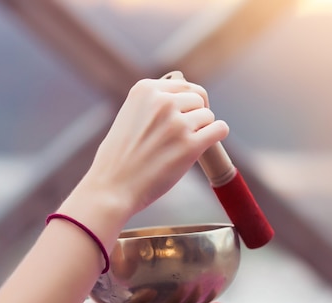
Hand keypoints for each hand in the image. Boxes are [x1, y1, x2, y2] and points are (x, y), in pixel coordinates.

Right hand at [81, 75, 229, 216]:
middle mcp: (162, 101)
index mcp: (145, 89)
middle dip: (194, 115)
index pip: (183, 85)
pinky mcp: (190, 146)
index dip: (185, 103)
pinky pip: (219, 129)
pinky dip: (217, 135)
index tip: (180, 117)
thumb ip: (152, 104)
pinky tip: (207, 144)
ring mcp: (177, 124)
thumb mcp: (128, 116)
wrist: (111, 188)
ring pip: (208, 115)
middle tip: (183, 135)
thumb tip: (181, 100)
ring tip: (184, 145)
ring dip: (202, 129)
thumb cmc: (118, 158)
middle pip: (198, 98)